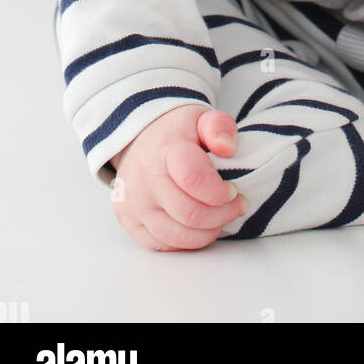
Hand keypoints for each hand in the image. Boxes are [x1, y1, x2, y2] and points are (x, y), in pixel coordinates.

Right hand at [109, 104, 248, 250]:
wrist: (141, 137)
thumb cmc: (178, 132)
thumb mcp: (202, 118)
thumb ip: (220, 127)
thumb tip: (227, 148)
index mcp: (166, 149)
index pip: (194, 179)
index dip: (220, 191)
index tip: (233, 190)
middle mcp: (144, 178)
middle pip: (189, 213)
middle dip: (222, 215)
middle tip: (235, 206)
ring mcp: (133, 202)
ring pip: (175, 235)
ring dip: (206, 232)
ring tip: (220, 218)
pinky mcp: (128, 220)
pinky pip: (160, 244)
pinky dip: (185, 241)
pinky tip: (198, 227)